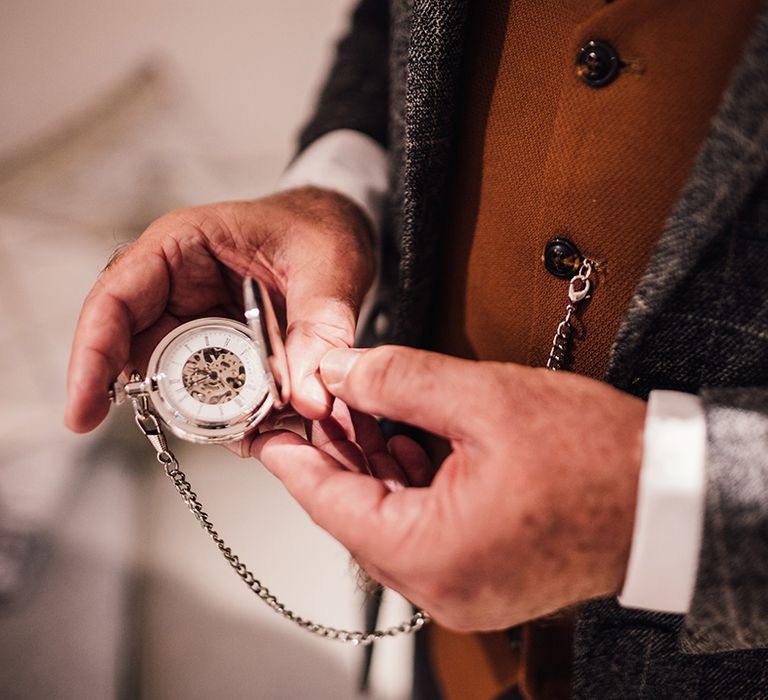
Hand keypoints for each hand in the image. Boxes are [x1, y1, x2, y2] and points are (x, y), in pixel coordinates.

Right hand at [65, 187, 373, 430]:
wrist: (340, 235)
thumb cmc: (320, 231)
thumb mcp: (328, 272)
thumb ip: (319, 331)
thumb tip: (309, 398)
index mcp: (181, 246)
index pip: (115, 300)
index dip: (92, 357)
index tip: (83, 412)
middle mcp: (176, 289)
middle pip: (139, 355)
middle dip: (165, 400)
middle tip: (207, 429)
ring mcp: (196, 324)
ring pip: (178, 384)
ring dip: (211, 414)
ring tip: (256, 427)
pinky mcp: (221, 352)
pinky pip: (214, 394)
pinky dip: (238, 416)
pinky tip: (268, 425)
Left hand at [250, 345, 645, 631]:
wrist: (665, 496)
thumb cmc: (594, 458)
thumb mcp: (483, 398)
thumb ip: (398, 378)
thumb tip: (342, 369)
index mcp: (431, 552)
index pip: (331, 504)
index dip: (293, 461)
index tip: (267, 434)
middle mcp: (440, 585)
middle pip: (356, 512)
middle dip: (337, 453)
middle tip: (321, 403)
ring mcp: (462, 586)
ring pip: (388, 520)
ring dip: (372, 466)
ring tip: (362, 412)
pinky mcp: (482, 576)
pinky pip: (422, 531)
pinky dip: (406, 486)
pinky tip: (403, 443)